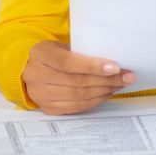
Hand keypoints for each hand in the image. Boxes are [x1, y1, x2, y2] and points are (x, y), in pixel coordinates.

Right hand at [22, 41, 136, 114]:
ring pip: (79, 96)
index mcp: (41, 54)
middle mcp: (37, 76)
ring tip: (120, 84)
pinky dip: (95, 100)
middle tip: (127, 76)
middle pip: (78, 82)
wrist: (28, 69)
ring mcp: (41, 95)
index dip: (93, 66)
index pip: (69, 63)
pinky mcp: (48, 108)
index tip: (115, 67)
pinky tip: (107, 93)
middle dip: (107, 80)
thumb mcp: (61, 46)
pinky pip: (77, 107)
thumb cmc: (53, 54)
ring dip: (104, 91)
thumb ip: (81, 53)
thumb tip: (113, 62)